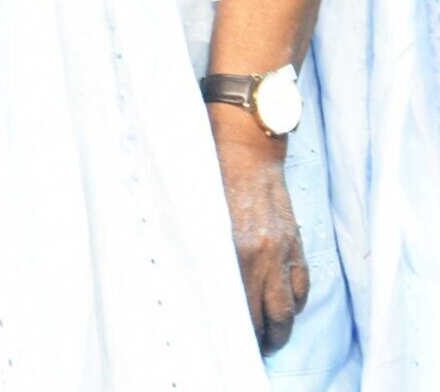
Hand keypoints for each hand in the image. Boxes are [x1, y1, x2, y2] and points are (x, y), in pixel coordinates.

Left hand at [212, 109, 309, 355]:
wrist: (246, 148)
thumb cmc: (211, 175)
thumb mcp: (196, 213)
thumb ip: (199, 247)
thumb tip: (193, 280)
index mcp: (235, 250)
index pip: (240, 306)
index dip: (237, 329)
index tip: (229, 340)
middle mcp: (263, 255)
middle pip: (268, 314)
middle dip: (262, 338)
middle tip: (253, 349)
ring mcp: (283, 250)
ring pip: (289, 307)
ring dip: (282, 328)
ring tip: (272, 340)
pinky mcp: (296, 242)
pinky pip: (302, 285)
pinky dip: (296, 303)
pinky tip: (286, 311)